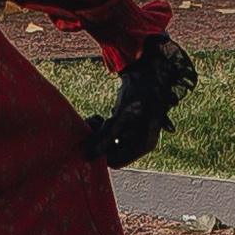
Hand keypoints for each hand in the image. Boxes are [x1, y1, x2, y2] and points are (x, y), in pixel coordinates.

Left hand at [80, 37, 196, 167]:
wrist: (148, 73)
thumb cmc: (139, 95)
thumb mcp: (121, 116)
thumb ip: (106, 136)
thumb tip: (90, 155)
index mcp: (141, 145)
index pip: (116, 161)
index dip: (100, 155)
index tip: (86, 144)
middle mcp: (139, 142)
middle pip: (112, 152)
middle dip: (98, 143)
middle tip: (88, 129)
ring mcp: (134, 133)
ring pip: (110, 142)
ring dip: (99, 134)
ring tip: (94, 120)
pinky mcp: (128, 124)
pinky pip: (112, 133)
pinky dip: (103, 127)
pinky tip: (98, 118)